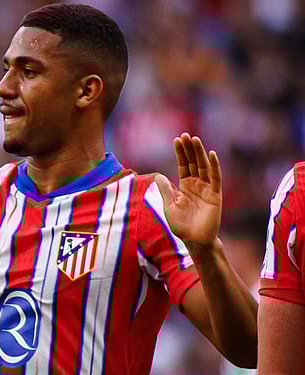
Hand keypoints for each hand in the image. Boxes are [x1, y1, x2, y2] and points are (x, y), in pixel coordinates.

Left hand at [155, 134, 222, 248]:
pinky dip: (214, 166)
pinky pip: (215, 178)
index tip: (177, 139)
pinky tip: (211, 154)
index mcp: (185, 186)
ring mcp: (207, 189)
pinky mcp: (215, 195)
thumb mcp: (169, 205)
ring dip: (200, 153)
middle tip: (185, 135)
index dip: (181, 153)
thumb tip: (158, 176)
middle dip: (189, 149)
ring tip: (195, 140)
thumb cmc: (182, 225)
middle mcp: (197, 185)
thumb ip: (166, 190)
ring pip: (204, 167)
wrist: (194, 240)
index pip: (183, 165)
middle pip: (193, 163)